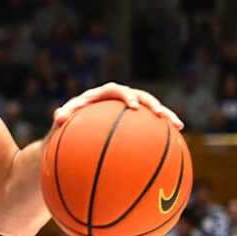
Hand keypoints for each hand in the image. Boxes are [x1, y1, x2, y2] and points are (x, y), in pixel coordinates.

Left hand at [53, 82, 182, 128]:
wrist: (69, 134)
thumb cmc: (63, 129)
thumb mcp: (60, 124)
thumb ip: (61, 117)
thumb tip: (57, 117)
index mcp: (99, 96)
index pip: (114, 90)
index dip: (126, 96)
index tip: (133, 107)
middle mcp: (116, 100)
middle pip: (140, 96)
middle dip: (152, 104)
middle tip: (160, 114)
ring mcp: (126, 111)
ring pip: (149, 110)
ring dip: (164, 116)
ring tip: (178, 126)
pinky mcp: (133, 122)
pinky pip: (149, 127)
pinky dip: (161, 133)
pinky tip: (176, 145)